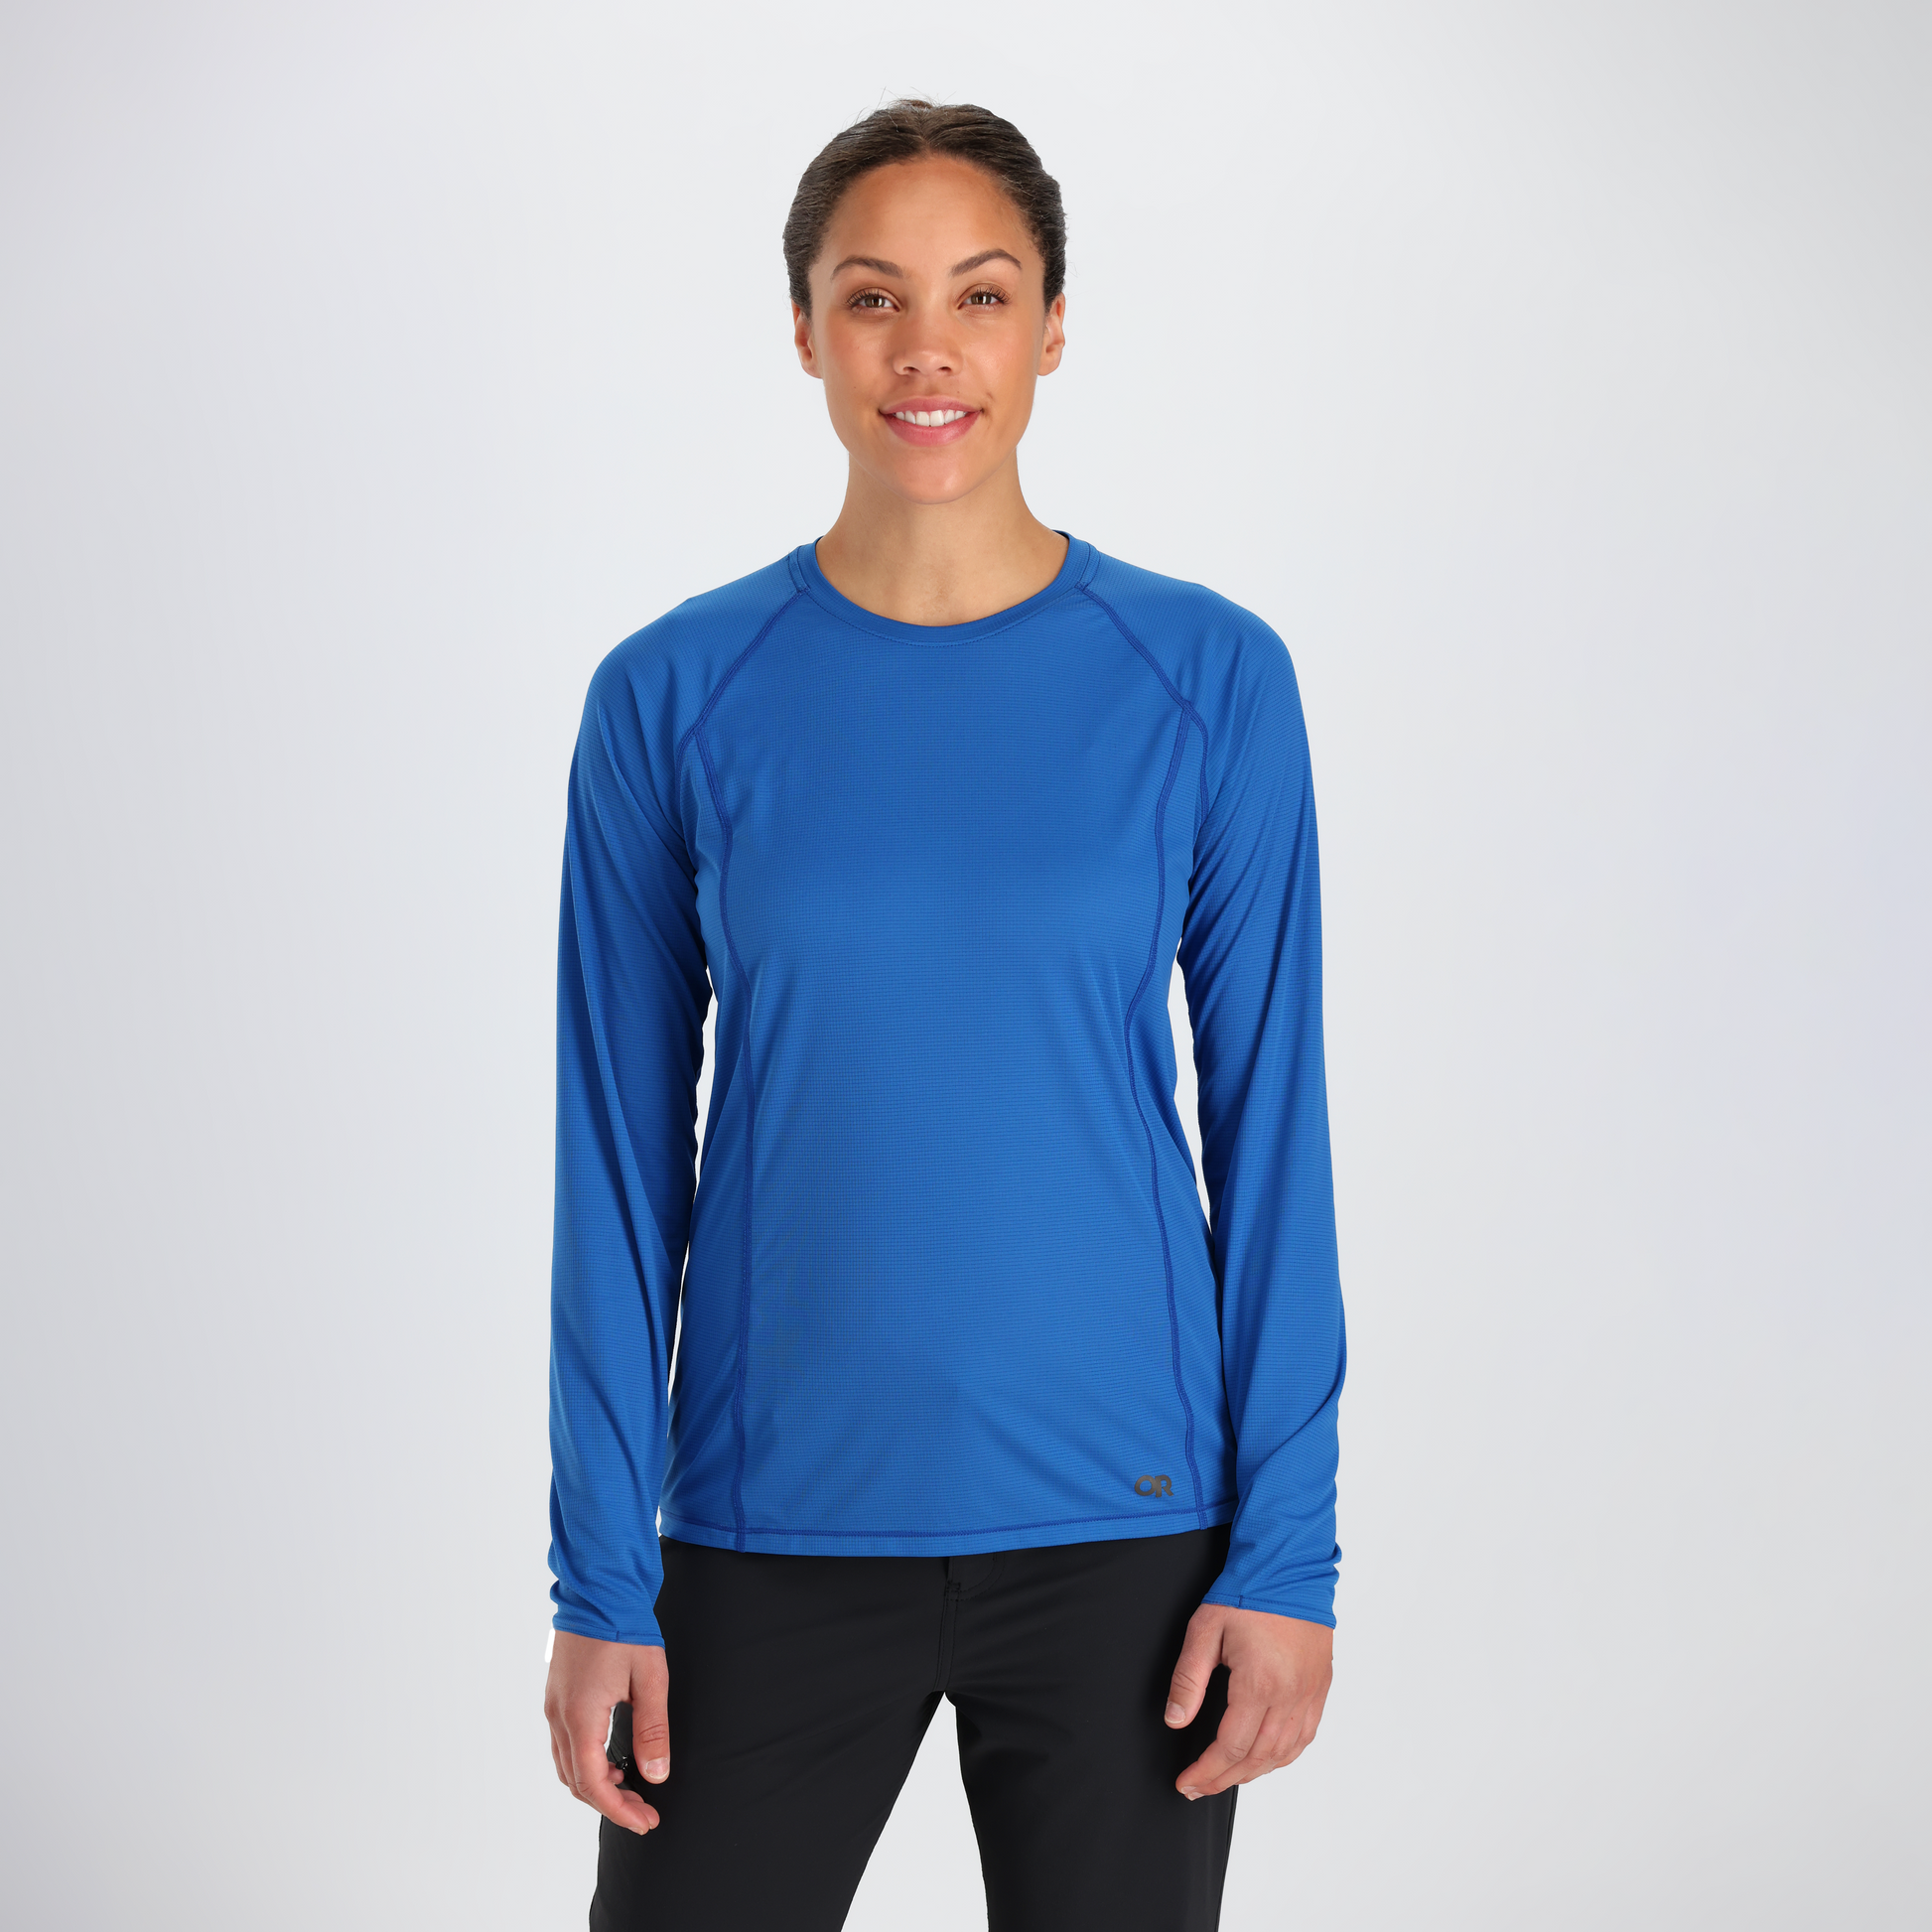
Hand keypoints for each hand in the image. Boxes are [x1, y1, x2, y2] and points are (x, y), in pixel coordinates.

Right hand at [544, 1631, 669, 1833]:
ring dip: (595, 1786)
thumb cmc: (625, 1628)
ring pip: (565, 1766)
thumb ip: (652, 1730)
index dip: (619, 1810)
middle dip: (610, 1804)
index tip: (645, 1822)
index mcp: (581, 1716)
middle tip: (644, 1812)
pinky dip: (585, 1764)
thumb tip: (656, 1774)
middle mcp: (559, 1717)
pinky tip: (611, 1760)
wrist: (597, 1587)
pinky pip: (563, 1745)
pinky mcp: (556, 1696)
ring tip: (630, 1790)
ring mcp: (553, 1706)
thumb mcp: (649, 1679)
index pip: (594, 1784)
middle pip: (576, 1781)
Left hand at [1164, 1603, 1331, 1798]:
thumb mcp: (1203, 1630)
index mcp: (1259, 1685)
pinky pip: (1305, 1736)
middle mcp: (1290, 1696)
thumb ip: (1188, 1679)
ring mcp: (1310, 1693)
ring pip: (1284, 1753)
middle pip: (1257, 1758)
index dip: (1206, 1771)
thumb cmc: (1245, 1594)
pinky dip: (1284, 1756)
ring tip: (1226, 1777)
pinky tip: (1266, 1759)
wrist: (1288, 1567)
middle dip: (1224, 1779)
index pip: (1230, 1747)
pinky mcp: (1320, 1686)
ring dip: (1253, 1772)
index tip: (1186, 1782)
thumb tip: (1175, 1720)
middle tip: (1199, 1787)